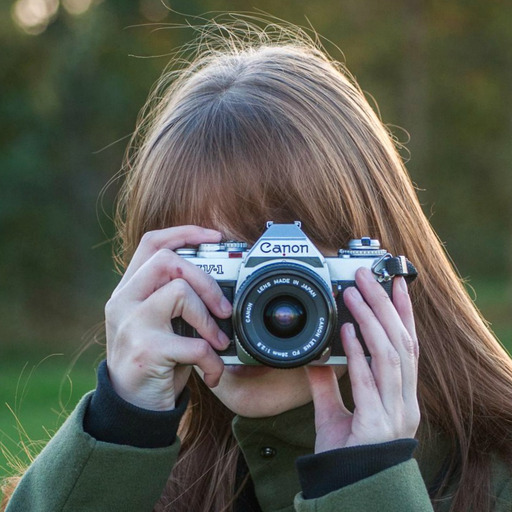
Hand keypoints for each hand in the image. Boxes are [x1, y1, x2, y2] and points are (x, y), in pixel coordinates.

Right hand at [104, 226, 231, 410]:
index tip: (214, 236)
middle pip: (169, 261)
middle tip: (224, 308)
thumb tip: (221, 284)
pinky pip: (194, 344)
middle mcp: (123, 301)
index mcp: (128, 290)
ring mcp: (131, 325)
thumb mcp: (158, 323)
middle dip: (206, 281)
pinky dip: (213, 360)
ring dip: (210, 321)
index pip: (151, 244)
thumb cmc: (154, 360)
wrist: (131, 408)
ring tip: (219, 343)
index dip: (184, 233)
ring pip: (181, 293)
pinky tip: (213, 374)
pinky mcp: (146, 351)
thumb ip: (175, 300)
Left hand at [306, 267, 419, 452]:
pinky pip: (369, 382)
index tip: (396, 284)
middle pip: (402, 343)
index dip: (404, 313)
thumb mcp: (336, 414)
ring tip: (354, 294)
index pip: (408, 346)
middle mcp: (404, 402)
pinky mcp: (376, 426)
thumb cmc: (347, 457)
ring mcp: (394, 414)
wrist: (347, 494)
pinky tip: (348, 330)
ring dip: (372, 321)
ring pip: (391, 355)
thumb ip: (328, 385)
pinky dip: (359, 353)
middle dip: (386, 306)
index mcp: (400, 397)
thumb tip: (318, 355)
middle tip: (368, 277)